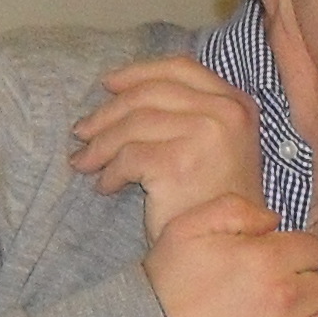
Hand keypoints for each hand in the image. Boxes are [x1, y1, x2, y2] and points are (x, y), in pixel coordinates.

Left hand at [70, 56, 263, 242]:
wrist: (227, 248)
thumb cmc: (214, 202)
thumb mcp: (216, 147)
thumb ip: (189, 114)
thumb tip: (121, 91)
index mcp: (236, 104)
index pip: (180, 68)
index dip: (138, 72)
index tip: (108, 84)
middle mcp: (226, 113)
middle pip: (150, 93)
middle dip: (107, 112)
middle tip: (81, 132)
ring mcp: (206, 134)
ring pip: (134, 124)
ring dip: (101, 145)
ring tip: (85, 162)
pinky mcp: (180, 162)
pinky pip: (129, 156)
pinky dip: (110, 172)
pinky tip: (106, 187)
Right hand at [146, 194, 317, 316]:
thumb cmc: (161, 290)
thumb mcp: (184, 230)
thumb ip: (233, 210)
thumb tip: (274, 220)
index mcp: (266, 259)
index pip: (314, 249)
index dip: (300, 256)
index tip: (285, 266)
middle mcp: (284, 299)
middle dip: (313, 290)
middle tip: (291, 299)